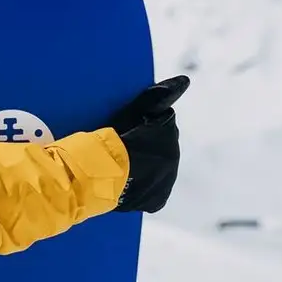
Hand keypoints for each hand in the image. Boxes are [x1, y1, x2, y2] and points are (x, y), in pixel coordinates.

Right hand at [106, 75, 189, 213]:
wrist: (96, 175)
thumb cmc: (110, 141)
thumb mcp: (132, 113)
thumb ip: (159, 96)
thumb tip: (185, 81)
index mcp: (169, 134)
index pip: (160, 124)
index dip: (142, 127)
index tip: (127, 133)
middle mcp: (172, 158)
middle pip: (160, 147)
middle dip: (146, 147)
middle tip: (123, 150)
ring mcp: (165, 181)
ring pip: (157, 168)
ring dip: (144, 166)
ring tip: (122, 167)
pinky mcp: (157, 200)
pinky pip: (153, 191)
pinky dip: (143, 187)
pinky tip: (128, 183)